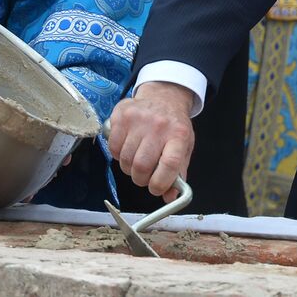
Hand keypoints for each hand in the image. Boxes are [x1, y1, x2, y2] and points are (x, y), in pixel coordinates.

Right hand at [109, 82, 195, 202]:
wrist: (164, 98)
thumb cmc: (174, 127)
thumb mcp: (184, 147)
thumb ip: (178, 173)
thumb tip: (169, 198)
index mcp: (179, 136)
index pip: (170, 164)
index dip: (160, 183)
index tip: (156, 188)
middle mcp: (159, 126)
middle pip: (142, 166)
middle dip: (140, 179)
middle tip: (144, 176)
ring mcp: (139, 119)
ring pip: (125, 160)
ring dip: (129, 168)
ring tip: (137, 159)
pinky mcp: (121, 116)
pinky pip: (112, 149)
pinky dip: (117, 155)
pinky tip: (127, 147)